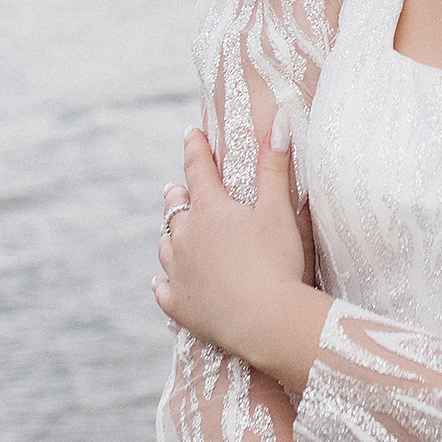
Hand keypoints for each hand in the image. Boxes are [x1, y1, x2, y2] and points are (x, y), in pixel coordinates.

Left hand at [154, 118, 328, 386]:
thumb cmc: (277, 262)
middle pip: (174, 207)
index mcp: (210, 210)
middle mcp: (186, 237)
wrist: (266, 320)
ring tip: (171, 231)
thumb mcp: (279, 210)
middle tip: (178, 187)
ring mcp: (178, 272)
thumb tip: (280, 121)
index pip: (198, 168)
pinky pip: (162, 288)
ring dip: (169, 234)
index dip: (195, 147)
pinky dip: (163, 280)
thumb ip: (275, 166)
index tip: (191, 132)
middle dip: (177, 193)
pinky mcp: (178, 304)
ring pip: (164, 245)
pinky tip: (161, 279)